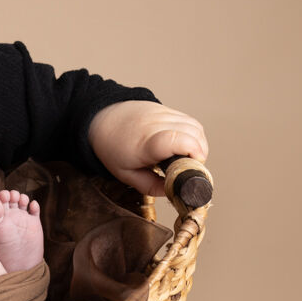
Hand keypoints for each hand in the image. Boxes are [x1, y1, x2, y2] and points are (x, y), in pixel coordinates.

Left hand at [88, 100, 208, 195]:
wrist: (102, 120)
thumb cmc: (114, 149)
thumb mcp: (126, 175)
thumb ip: (151, 187)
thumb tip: (175, 191)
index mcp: (144, 144)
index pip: (175, 140)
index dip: (191, 152)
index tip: (191, 166)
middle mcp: (155, 125)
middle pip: (193, 134)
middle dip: (198, 155)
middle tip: (186, 167)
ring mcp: (162, 114)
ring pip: (196, 128)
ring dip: (199, 145)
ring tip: (185, 158)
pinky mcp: (168, 109)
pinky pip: (191, 122)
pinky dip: (194, 135)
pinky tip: (184, 145)